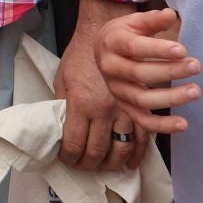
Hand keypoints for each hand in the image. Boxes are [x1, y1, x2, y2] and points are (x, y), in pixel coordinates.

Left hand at [55, 1, 145, 170]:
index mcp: (80, 104)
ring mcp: (124, 110)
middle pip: (98, 152)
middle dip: (90, 165)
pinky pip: (143, 138)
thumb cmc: (80, 56)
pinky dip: (138, 154)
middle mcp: (103, 111)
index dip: (70, 158)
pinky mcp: (140, 106)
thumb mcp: (62, 79)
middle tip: (86, 167)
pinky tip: (131, 162)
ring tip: (107, 167)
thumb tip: (59, 128)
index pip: (74, 144)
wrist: (107, 34)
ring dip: (114, 164)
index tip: (68, 160)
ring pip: (121, 149)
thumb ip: (62, 105)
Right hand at [96, 9, 199, 135]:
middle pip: (139, 73)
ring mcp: (116, 90)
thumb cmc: (126, 33)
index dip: (158, 50)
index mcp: (112, 42)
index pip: (134, 47)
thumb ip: (154, 19)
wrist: (104, 49)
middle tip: (196, 66)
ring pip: (142, 99)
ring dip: (170, 98)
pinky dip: (161, 126)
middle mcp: (110, 68)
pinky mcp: (124, 106)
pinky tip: (183, 124)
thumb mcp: (136, 21)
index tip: (182, 50)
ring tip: (195, 91)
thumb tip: (170, 15)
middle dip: (170, 71)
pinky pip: (142, 120)